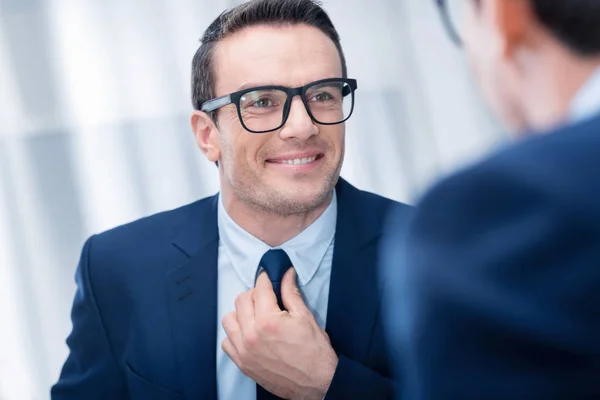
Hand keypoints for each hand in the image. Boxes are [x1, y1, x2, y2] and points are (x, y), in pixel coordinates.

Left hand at [222, 268, 337, 399]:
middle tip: (268, 298)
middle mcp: (251, 335)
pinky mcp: (242, 364)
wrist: (318, 383)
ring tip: (257, 316)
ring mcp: (244, 351)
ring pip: (229, 319)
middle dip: (255, 294)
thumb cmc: (315, 352)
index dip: (266, 279)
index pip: (259, 288)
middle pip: (241, 300)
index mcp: (268, 321)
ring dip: (241, 313)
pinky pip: (227, 342)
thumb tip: (285, 273)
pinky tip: (250, 333)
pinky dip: (235, 334)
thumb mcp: (306, 317)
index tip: (269, 277)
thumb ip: (291, 293)